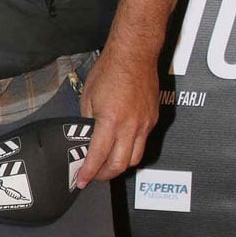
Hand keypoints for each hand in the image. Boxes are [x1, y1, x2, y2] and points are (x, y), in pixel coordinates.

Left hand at [76, 47, 158, 184]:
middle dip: (105, 175)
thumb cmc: (109, 70)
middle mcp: (131, 126)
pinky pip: (143, 143)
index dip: (89, 173)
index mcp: (110, 121)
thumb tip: (87, 138)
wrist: (134, 54)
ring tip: (107, 164)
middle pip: (121, 165)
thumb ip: (88, 121)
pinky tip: (121, 146)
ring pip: (135, 157)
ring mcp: (145, 124)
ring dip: (120, 165)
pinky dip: (131, 149)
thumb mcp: (88, 97)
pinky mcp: (153, 119)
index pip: (98, 156)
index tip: (82, 181)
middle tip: (94, 175)